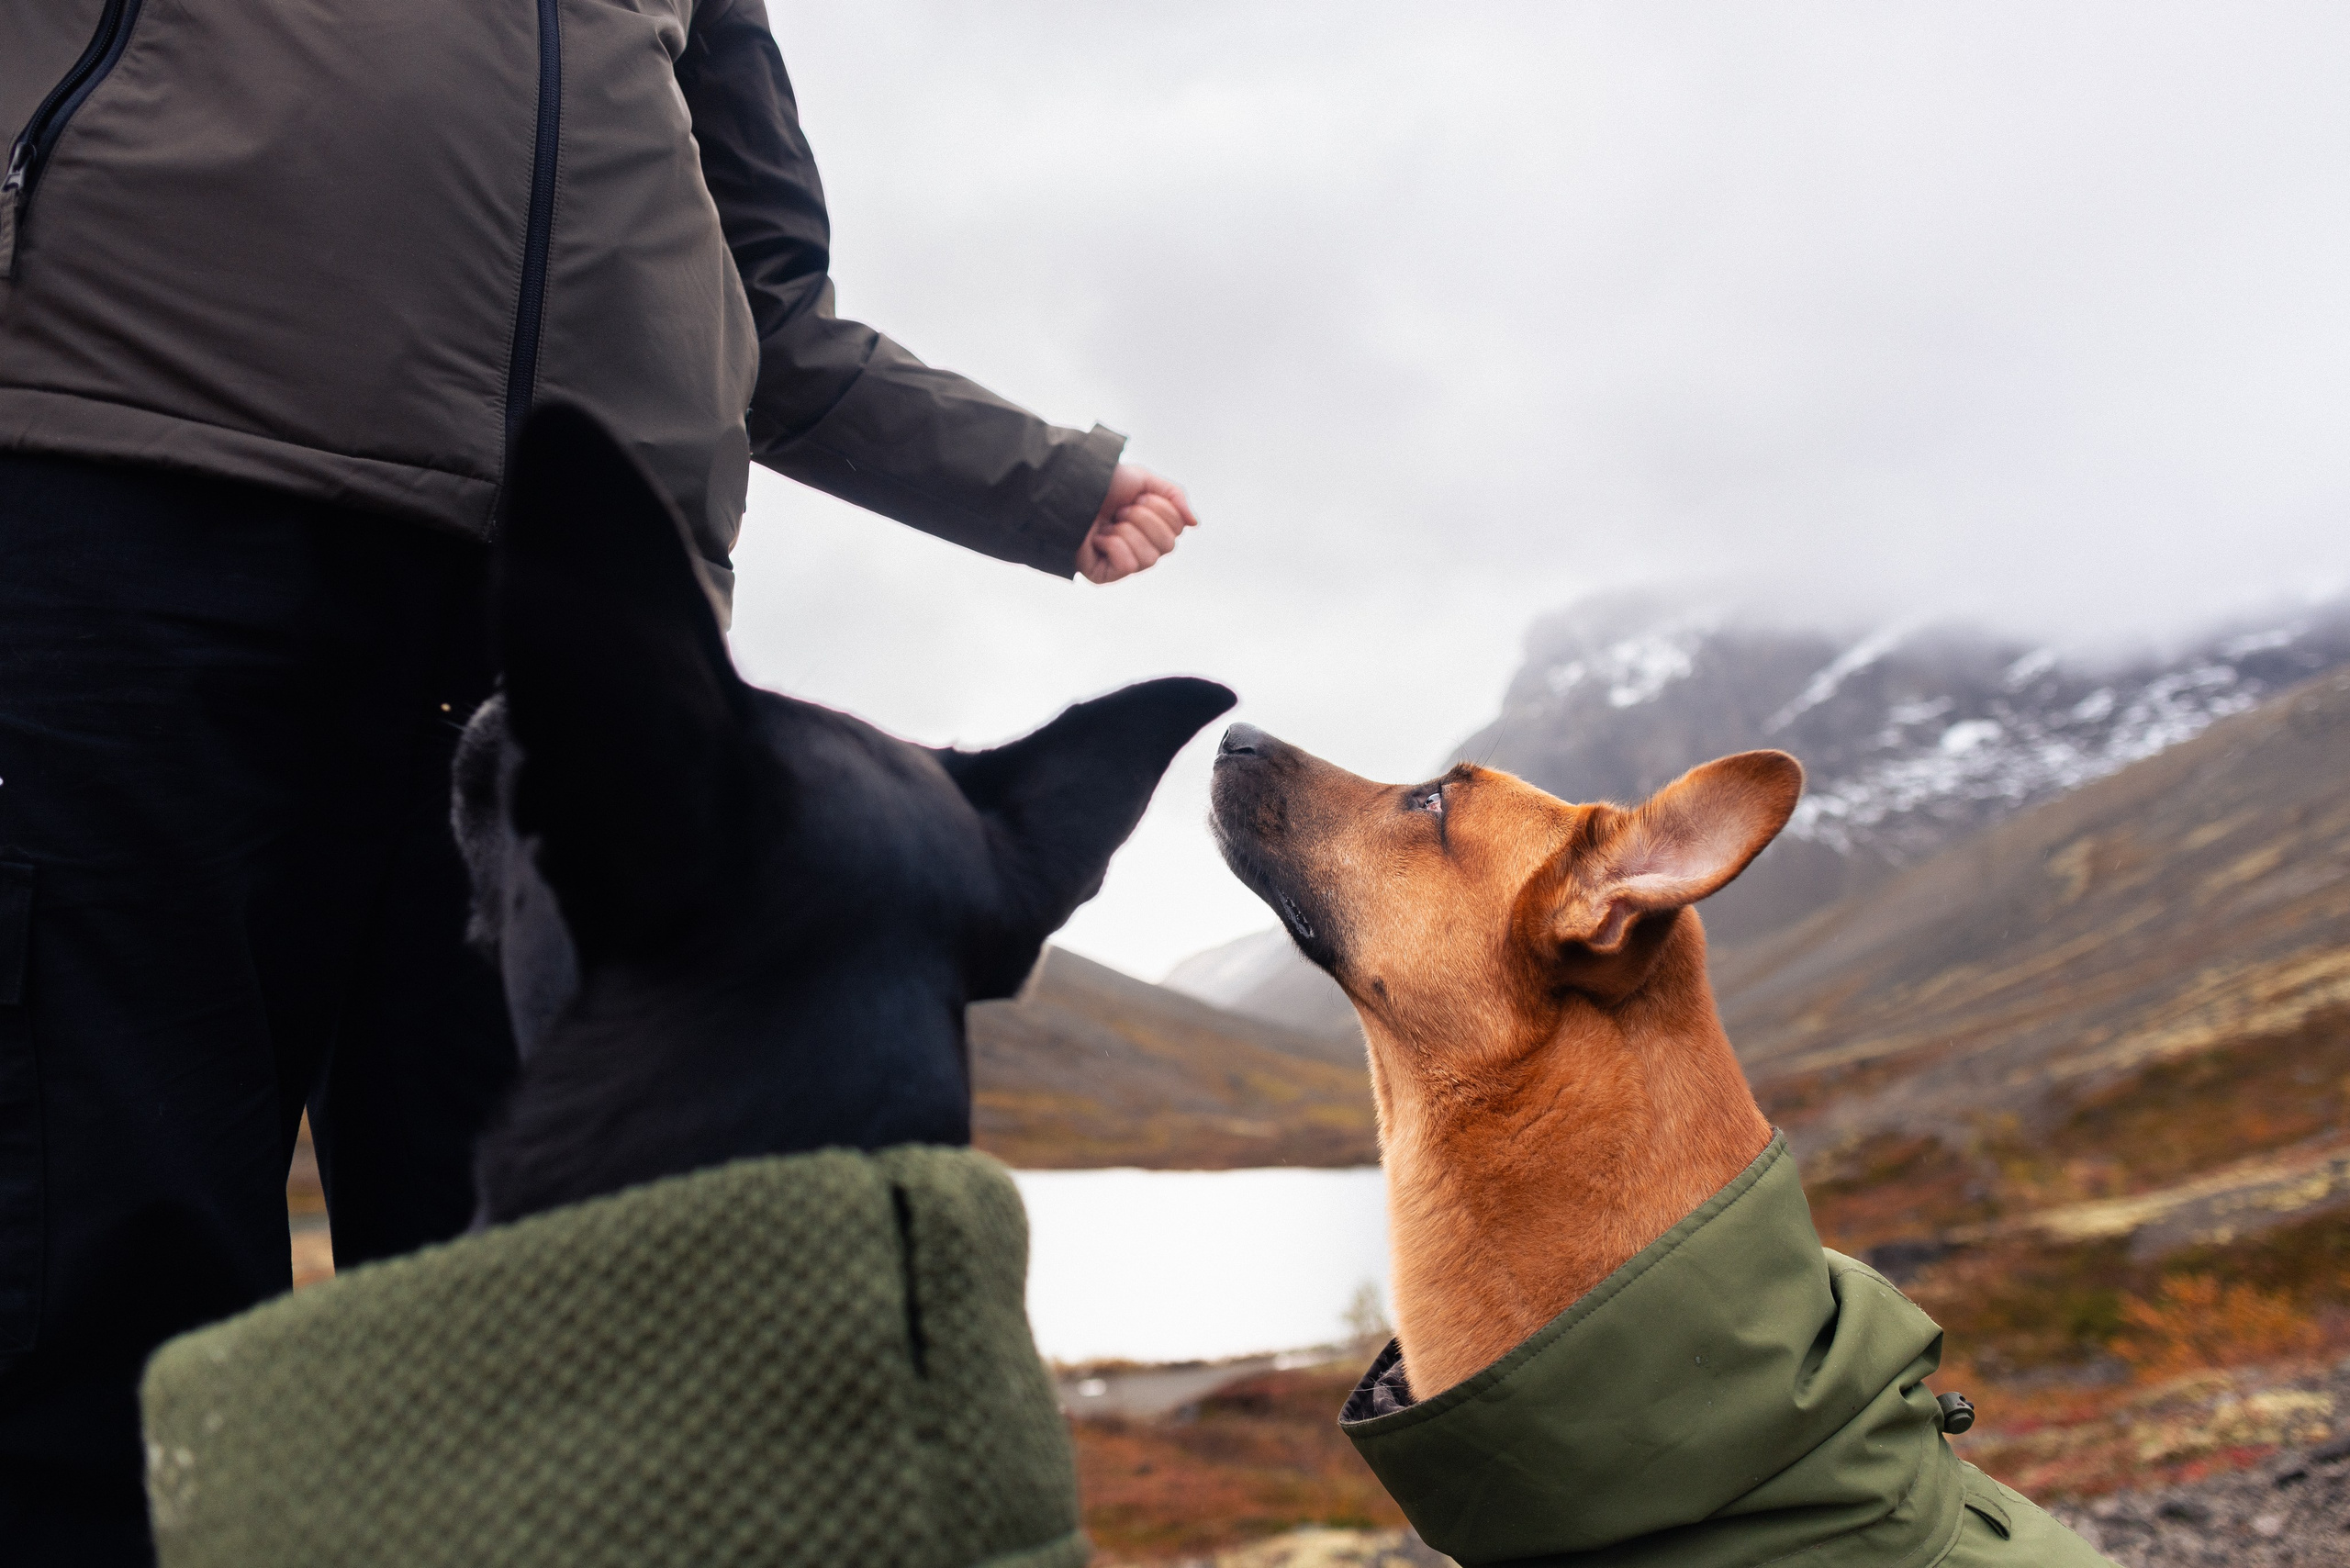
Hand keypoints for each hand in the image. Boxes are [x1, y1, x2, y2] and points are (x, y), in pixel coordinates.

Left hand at [1076, 464, 1197, 583]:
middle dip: (1144, 520)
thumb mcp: (1145, 481)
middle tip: (1121, 510)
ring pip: (1149, 558)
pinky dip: (1114, 545)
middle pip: (1168, 546)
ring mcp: (1123, 564)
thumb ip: (1174, 497)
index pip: (1177, 529)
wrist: (1070, 487)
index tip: (1137, 498)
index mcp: (1151, 527)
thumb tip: (1194, 523)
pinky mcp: (1104, 576)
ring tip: (1108, 523)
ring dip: (1127, 532)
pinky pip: (1127, 566)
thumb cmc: (1103, 483)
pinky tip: (1098, 539)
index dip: (1161, 510)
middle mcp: (1141, 548)